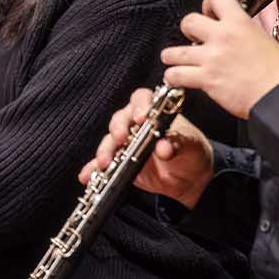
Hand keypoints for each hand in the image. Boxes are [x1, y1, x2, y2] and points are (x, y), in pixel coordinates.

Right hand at [80, 87, 215, 207]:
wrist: (190, 179)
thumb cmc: (192, 153)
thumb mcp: (190, 146)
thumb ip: (177, 144)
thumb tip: (164, 147)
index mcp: (154, 113)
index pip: (141, 100)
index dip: (139, 106)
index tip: (140, 118)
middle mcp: (136, 125)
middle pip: (119, 119)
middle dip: (118, 129)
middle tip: (121, 139)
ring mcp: (126, 143)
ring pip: (109, 141)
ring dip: (104, 151)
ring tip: (105, 163)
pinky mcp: (119, 162)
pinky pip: (103, 164)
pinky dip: (93, 169)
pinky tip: (87, 176)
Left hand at [162, 0, 278, 118]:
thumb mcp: (265, 40)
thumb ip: (244, 32)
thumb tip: (236, 31)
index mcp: (240, 24)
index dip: (208, 4)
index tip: (208, 13)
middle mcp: (223, 37)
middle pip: (188, 21)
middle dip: (188, 30)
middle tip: (194, 39)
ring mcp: (212, 58)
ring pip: (173, 51)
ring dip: (172, 57)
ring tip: (177, 60)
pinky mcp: (206, 78)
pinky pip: (175, 75)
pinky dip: (172, 77)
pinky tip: (177, 78)